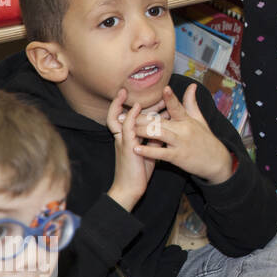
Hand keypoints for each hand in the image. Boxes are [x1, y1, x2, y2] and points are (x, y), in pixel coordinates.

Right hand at [107, 87, 155, 211]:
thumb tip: (161, 127)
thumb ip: (152, 137)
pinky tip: (136, 107)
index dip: (128, 107)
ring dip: (123, 105)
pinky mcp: (127, 147)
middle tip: (125, 89)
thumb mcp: (148, 150)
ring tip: (127, 92)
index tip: (137, 96)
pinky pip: (127, 128)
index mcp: (126, 138)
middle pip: (116, 116)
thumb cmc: (139, 171)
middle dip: (119, 102)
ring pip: (119, 119)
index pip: (124, 119)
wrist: (131, 188)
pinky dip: (131, 116)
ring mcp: (123, 142)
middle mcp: (122, 138)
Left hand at [130, 85, 233, 183]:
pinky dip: (149, 151)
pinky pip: (161, 152)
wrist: (217, 161)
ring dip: (142, 132)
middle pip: (160, 120)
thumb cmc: (206, 140)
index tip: (164, 89)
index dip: (171, 98)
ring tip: (127, 130)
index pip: (178, 106)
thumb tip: (191, 86)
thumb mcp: (200, 120)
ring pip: (159, 134)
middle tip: (124, 116)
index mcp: (188, 119)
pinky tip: (137, 149)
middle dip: (141, 118)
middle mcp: (184, 129)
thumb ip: (192, 103)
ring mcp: (181, 143)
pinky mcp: (179, 156)